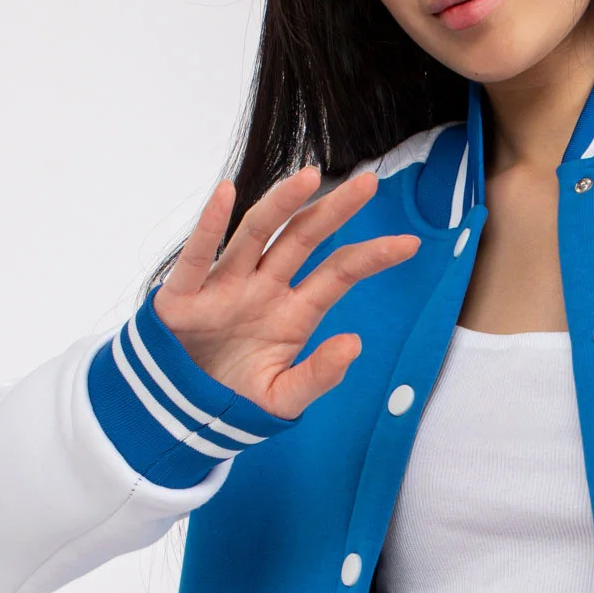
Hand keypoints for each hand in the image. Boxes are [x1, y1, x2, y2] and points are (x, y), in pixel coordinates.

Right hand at [153, 167, 419, 419]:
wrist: (182, 416)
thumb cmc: (234, 399)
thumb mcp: (284, 397)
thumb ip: (318, 375)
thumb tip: (355, 343)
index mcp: (294, 313)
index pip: (339, 274)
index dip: (372, 257)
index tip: (411, 243)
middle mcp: (264, 289)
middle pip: (304, 240)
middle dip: (336, 210)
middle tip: (370, 182)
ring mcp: (226, 286)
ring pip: (257, 235)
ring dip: (282, 204)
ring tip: (311, 176)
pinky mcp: (184, 296)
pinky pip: (198, 256)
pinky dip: (209, 225)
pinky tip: (226, 194)